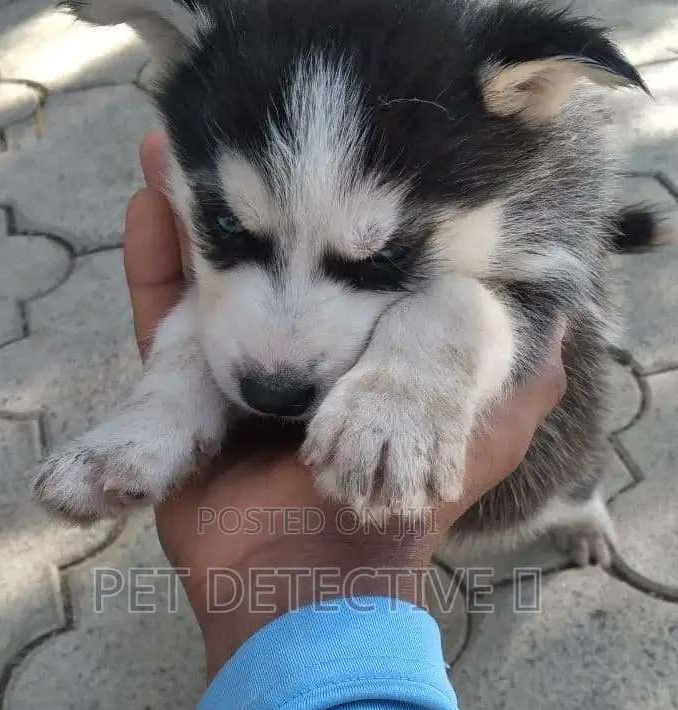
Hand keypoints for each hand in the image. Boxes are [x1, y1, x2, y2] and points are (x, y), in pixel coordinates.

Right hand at [126, 133, 565, 679]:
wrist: (309, 579)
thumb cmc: (398, 509)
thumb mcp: (480, 436)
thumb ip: (520, 379)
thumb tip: (564, 321)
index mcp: (360, 363)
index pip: (343, 267)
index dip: (328, 213)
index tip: (321, 154)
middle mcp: (300, 363)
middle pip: (270, 260)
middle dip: (252, 199)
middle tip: (242, 129)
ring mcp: (236, 376)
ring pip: (211, 274)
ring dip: (194, 209)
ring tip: (181, 139)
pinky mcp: (179, 396)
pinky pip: (157, 320)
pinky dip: (150, 262)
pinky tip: (145, 201)